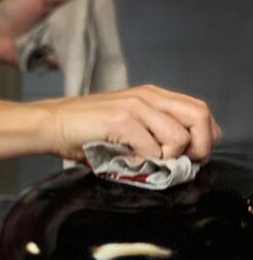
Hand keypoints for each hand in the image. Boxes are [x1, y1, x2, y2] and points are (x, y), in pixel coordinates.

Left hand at [0, 0, 97, 64]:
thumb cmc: (15, 10)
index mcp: (59, 10)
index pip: (83, 11)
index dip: (95, 12)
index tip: (108, 13)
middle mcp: (58, 28)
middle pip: (81, 31)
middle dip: (90, 32)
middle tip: (102, 33)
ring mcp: (53, 45)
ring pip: (73, 47)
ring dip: (78, 47)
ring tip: (88, 47)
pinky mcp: (46, 61)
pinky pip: (61, 62)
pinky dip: (64, 60)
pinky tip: (68, 57)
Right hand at [41, 84, 219, 161]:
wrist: (53, 124)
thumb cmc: (87, 129)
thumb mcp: (129, 123)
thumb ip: (154, 131)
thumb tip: (181, 155)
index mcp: (153, 96)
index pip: (200, 110)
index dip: (205, 136)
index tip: (192, 156)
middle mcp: (148, 97)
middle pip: (199, 118)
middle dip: (197, 148)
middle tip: (180, 164)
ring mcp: (135, 107)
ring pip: (178, 137)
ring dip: (167, 158)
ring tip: (147, 162)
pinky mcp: (121, 121)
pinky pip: (151, 149)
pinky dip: (144, 162)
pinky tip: (128, 161)